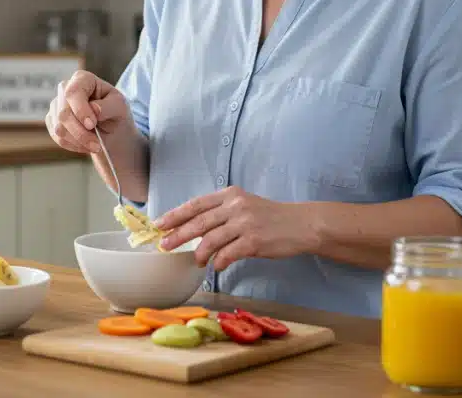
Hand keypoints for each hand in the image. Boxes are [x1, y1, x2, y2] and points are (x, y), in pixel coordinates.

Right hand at [44, 70, 132, 154]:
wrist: (111, 130)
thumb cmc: (116, 113)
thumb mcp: (120, 107)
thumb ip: (107, 106)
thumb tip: (93, 109)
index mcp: (83, 79)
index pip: (73, 92)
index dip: (80, 110)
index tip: (92, 125)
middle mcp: (65, 89)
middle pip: (64, 113)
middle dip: (81, 133)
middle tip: (97, 145)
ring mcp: (56, 105)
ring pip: (59, 128)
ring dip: (78, 141)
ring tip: (94, 145)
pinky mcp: (52, 121)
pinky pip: (57, 137)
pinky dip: (73, 145)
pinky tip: (85, 145)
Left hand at [153, 186, 318, 270]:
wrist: (301, 224)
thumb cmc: (270, 217)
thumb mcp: (245, 206)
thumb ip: (221, 213)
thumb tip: (193, 228)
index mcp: (230, 194)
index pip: (196, 204)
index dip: (175, 214)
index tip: (159, 224)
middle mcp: (236, 206)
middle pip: (199, 222)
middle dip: (178, 234)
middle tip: (164, 245)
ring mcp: (245, 223)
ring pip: (211, 240)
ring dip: (199, 253)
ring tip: (196, 261)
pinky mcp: (254, 241)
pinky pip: (228, 254)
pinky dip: (219, 262)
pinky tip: (217, 266)